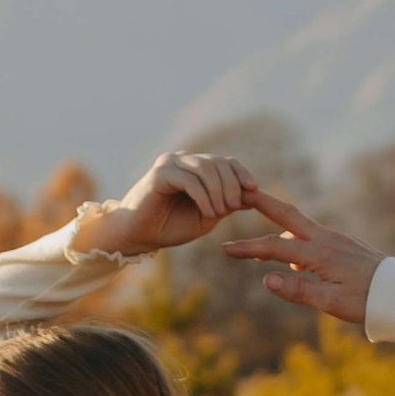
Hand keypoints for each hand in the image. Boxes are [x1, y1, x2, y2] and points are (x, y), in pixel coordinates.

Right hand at [70, 150, 262, 259]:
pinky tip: (208, 212)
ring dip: (218, 191)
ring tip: (220, 212)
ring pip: (205, 168)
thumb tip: (253, 195)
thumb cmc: (172, 226)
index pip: (225, 162)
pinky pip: (189, 180)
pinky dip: (203, 197)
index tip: (254, 188)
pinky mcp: (160, 173)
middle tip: (234, 208)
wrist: (140, 235)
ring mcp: (170, 163)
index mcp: (196, 168)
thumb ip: (227, 203)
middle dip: (231, 185)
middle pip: (218, 163)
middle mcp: (183, 160)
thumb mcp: (208, 215)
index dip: (241, 173)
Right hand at [228, 190, 383, 329]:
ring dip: (278, 227)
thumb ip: (298, 290)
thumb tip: (265, 279)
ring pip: (300, 226)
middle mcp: (326, 239)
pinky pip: (314, 237)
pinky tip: (297, 262)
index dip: (248, 248)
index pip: (274, 248)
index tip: (225, 250)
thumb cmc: (368, 303)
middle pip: (286, 215)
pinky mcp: (345, 244)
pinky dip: (298, 242)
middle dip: (261, 203)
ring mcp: (337, 239)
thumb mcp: (331, 303)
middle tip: (240, 192)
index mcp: (319, 254)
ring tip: (260, 245)